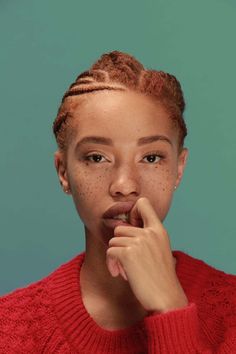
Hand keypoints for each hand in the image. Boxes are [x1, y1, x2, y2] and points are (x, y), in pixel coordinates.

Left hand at [106, 197, 188, 312]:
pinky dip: (111, 264)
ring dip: (115, 257)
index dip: (132, 213)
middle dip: (119, 244)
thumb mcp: (159, 249)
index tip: (132, 230)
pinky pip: (110, 252)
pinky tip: (120, 274)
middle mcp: (149, 232)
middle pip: (120, 227)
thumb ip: (146, 237)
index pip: (142, 203)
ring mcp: (139, 242)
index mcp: (159, 230)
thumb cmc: (160, 277)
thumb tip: (120, 228)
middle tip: (127, 261)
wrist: (165, 298)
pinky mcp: (128, 253)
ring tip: (125, 270)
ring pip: (113, 241)